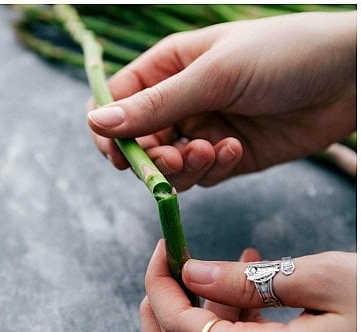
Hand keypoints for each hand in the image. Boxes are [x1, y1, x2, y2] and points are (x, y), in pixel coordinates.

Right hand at [87, 12, 356, 190]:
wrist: (350, 78)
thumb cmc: (285, 55)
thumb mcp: (214, 75)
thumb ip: (154, 105)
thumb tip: (96, 121)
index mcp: (169, 67)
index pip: (116, 103)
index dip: (110, 131)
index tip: (120, 154)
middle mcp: (180, 100)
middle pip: (137, 142)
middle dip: (151, 157)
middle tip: (175, 158)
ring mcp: (201, 129)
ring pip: (166, 166)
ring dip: (182, 167)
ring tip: (212, 152)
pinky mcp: (225, 157)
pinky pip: (199, 177)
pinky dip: (211, 170)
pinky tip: (236, 150)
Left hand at [140, 241, 356, 331]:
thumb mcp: (323, 277)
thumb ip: (249, 280)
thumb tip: (190, 273)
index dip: (161, 289)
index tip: (163, 251)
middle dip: (158, 314)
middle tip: (169, 269)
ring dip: (191, 319)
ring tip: (226, 271)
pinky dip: (221, 330)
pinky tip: (248, 290)